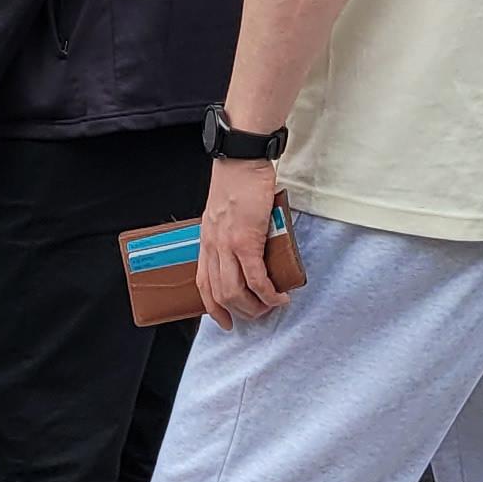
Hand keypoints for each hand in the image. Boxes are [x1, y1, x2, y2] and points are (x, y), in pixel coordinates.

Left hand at [196, 161, 288, 327]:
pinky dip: (268, 293)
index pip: (203, 283)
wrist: (241, 160)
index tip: (226, 321)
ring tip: (273, 306)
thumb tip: (250, 248)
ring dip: (256, 306)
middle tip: (261, 313)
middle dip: (241, 311)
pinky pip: (256, 278)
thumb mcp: (225, 213)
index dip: (213, 308)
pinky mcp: (246, 240)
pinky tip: (280, 296)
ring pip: (235, 292)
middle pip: (219, 294)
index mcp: (206, 240)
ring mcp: (227, 244)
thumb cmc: (237, 181)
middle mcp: (212, 246)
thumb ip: (231, 232)